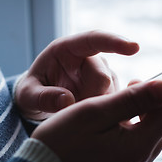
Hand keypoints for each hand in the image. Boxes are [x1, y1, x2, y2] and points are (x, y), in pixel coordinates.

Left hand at [15, 30, 139, 119]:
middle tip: (72, 116)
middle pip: (103, 77)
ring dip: (97, 109)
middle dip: (90, 100)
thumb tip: (66, 100)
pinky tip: (93, 121)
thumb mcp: (27, 95)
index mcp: (68, 49)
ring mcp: (101, 75)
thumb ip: (42, 97)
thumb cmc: (32, 91)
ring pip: (112, 92)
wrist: (39, 101)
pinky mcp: (108, 91)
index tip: (134, 47)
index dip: (114, 42)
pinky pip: (115, 102)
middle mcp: (89, 60)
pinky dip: (105, 114)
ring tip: (75, 118)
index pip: (94, 39)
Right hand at [31, 80, 161, 161]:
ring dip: (145, 117)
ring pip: (147, 138)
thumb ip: (132, 100)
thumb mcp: (93, 113)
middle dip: (160, 102)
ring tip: (129, 97)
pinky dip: (134, 131)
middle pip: (160, 127)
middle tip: (149, 81)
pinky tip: (119, 123)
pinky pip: (135, 150)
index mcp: (136, 148)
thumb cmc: (60, 145)